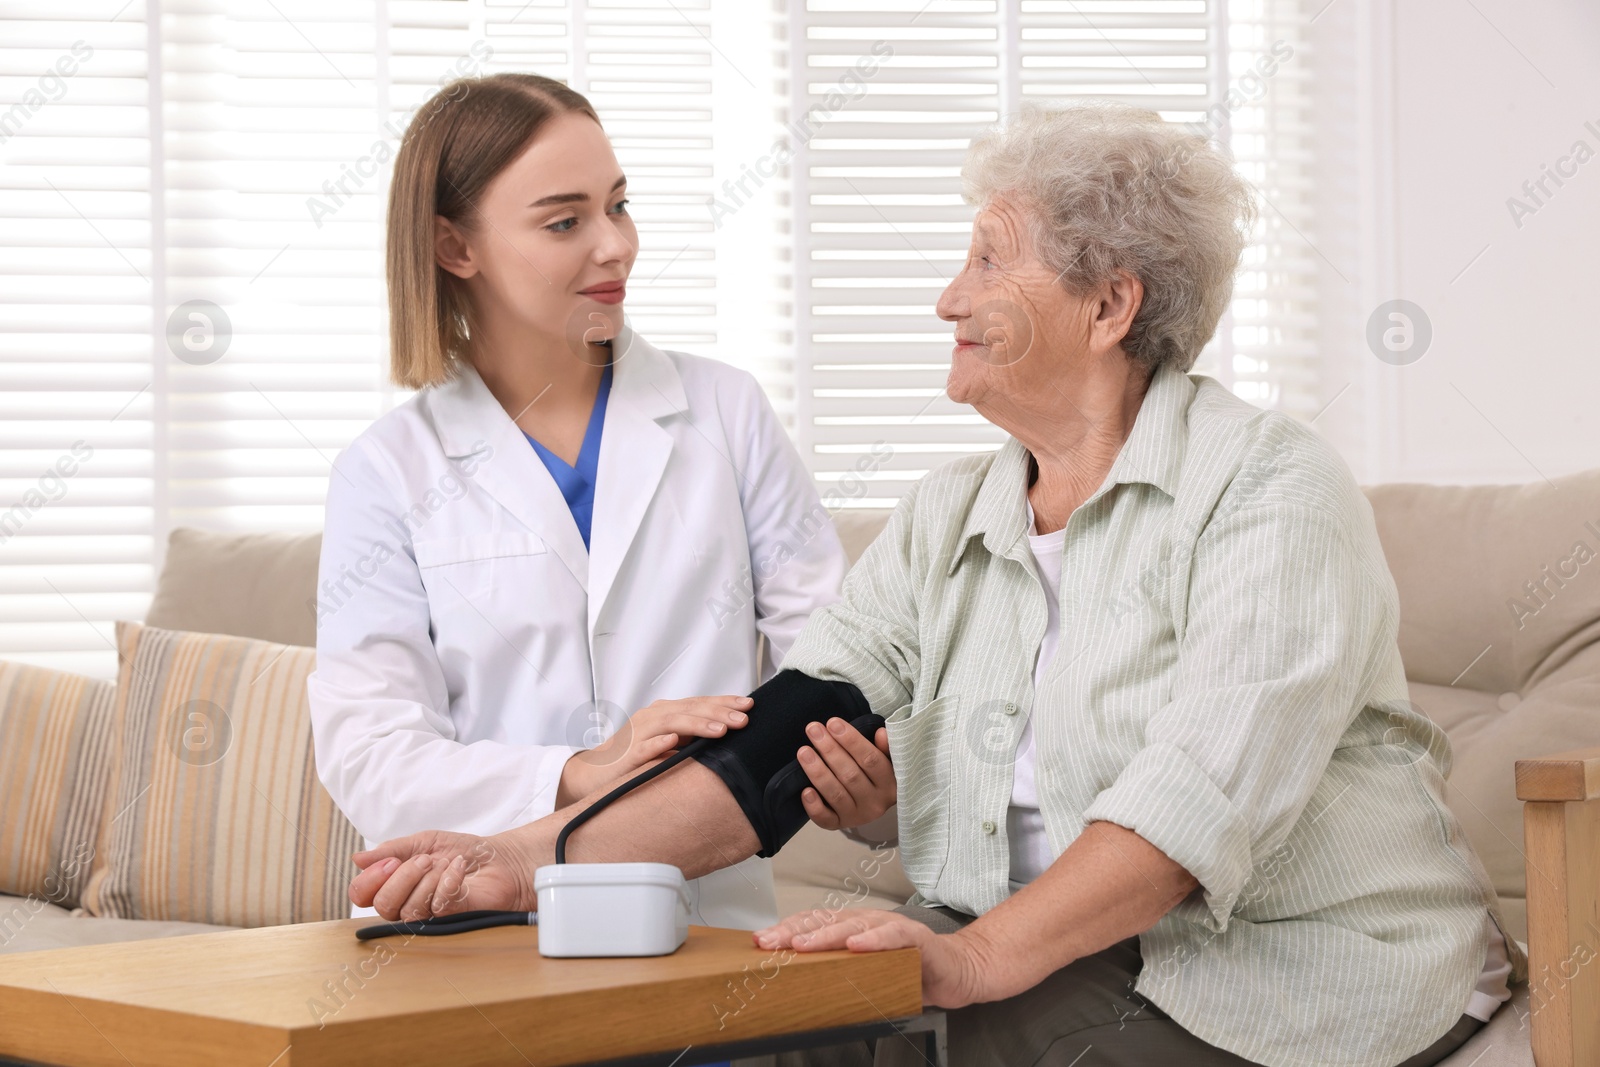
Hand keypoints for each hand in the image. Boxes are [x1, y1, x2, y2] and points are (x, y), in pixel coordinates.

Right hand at [350, 829, 534, 920]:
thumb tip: (357, 858)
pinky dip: (449, 881)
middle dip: (403, 877)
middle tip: (426, 859)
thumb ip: (392, 850)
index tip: (391, 861)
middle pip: (383, 906)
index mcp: (395, 885)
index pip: (362, 895)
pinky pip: (438, 907)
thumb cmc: (463, 852)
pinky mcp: (452, 920)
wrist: (500, 858)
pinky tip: (458, 869)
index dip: (369, 880)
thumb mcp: (424, 842)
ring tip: (444, 863)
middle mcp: (408, 905)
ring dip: (429, 879)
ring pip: (409, 911)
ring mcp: (429, 916)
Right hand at [558, 694, 753, 806]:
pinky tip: (672, 743)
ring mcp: (638, 734)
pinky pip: (643, 747)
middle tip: (744, 718)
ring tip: (720, 729)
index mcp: (665, 713)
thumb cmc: (636, 758)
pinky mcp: (626, 755)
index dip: (724, 702)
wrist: (595, 773)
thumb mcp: (671, 743)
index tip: (749, 704)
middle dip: (719, 712)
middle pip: (690, 709)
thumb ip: (694, 737)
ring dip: (697, 725)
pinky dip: (658, 744)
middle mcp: (653, 718)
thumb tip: (731, 735)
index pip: (699, 703)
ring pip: (670, 723)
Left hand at [752, 907, 990, 1008]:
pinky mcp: (915, 938)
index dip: (786, 930)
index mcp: (853, 928)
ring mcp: (890, 926)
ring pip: (853, 925)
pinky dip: (873, 940)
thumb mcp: (867, 973)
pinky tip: (856, 946)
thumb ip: (839, 973)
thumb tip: (798, 985)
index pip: (814, 923)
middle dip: (793, 932)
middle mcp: (868, 922)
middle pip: (825, 921)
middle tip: (769, 943)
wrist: (956, 971)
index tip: (760, 942)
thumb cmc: (909, 972)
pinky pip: (892, 936)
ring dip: (826, 935)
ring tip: (803, 944)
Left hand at [798, 720, 894, 830]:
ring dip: (818, 772)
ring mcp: (857, 817)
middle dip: (830, 750)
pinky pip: (826, 820)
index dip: (851, 740)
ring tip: (803, 751)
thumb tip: (880, 732)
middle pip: (850, 775)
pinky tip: (805, 790)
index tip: (833, 723)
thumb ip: (885, 748)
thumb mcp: (886, 760)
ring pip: (836, 794)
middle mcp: (875, 803)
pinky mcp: (840, 825)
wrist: (871, 805)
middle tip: (813, 729)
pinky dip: (814, 807)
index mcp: (890, 784)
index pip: (871, 760)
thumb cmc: (876, 775)